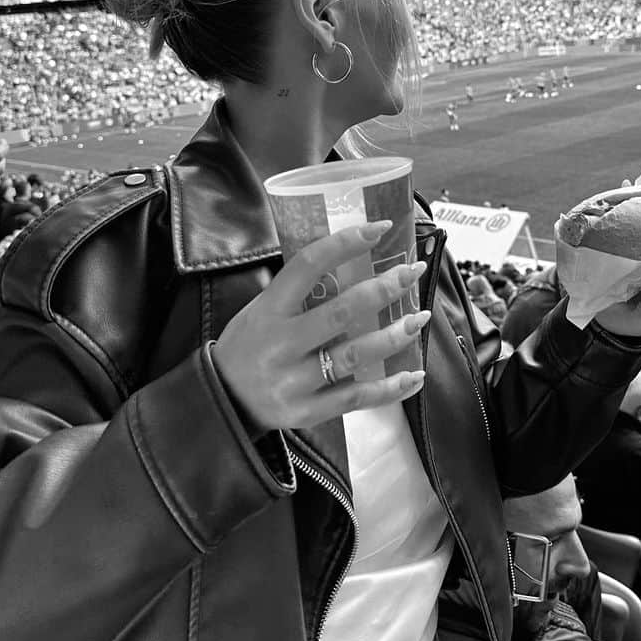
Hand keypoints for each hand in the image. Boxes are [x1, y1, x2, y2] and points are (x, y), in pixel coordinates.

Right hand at [212, 221, 430, 432]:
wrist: (221, 402)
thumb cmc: (248, 345)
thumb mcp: (261, 309)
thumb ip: (299, 292)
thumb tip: (353, 260)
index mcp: (269, 308)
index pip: (309, 265)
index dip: (346, 243)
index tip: (378, 228)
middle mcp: (281, 343)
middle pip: (341, 312)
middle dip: (383, 289)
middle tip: (412, 272)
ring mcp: (294, 381)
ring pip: (354, 356)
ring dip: (393, 336)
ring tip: (418, 318)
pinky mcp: (306, 412)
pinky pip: (355, 398)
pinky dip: (389, 387)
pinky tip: (413, 376)